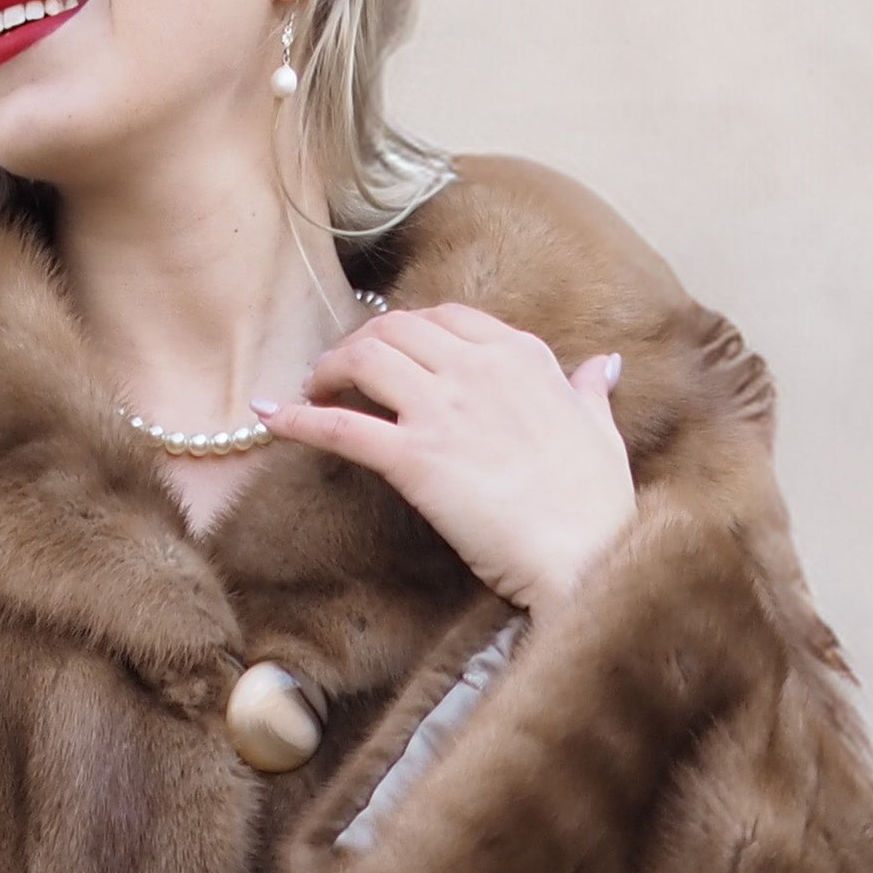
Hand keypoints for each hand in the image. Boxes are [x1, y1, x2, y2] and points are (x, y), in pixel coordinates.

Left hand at [262, 302, 639, 612]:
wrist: (582, 555)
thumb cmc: (596, 503)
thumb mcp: (601, 431)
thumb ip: (590, 390)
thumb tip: (603, 366)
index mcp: (521, 356)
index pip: (447, 318)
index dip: (409, 330)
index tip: (392, 351)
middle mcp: (476, 369)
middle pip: (396, 328)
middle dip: (361, 343)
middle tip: (341, 372)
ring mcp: (442, 409)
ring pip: (364, 358)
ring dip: (329, 369)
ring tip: (312, 391)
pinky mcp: (413, 459)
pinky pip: (339, 426)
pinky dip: (297, 418)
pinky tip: (269, 418)